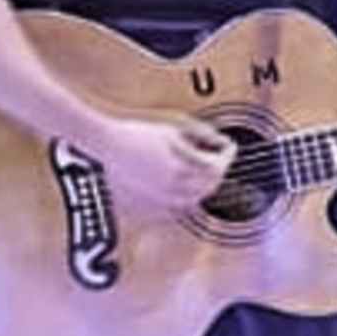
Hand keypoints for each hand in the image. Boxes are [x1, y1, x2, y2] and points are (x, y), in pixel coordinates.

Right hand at [102, 113, 239, 225]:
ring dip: (204, 187)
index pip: (217, 166)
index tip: (229, 148)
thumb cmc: (135, 133)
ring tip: (202, 174)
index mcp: (182, 167)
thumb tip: (220, 140)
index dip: (227, 156)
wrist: (107, 144)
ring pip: (195, 200)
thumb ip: (202, 134)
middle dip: (218, 171)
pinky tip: (183, 188)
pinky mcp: (149, 205)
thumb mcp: (174, 127)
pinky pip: (176, 208)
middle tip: (218, 159)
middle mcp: (174, 187)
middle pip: (210, 186)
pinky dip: (185, 199)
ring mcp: (161, 199)